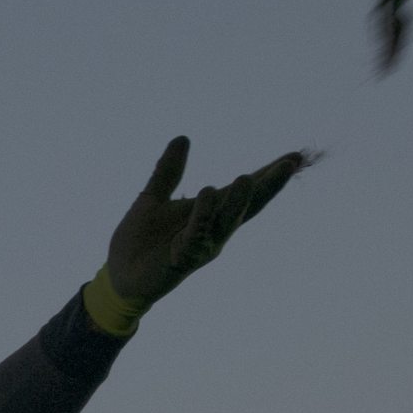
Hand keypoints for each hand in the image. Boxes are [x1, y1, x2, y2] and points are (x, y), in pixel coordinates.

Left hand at [99, 135, 308, 313]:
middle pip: (247, 205)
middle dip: (269, 185)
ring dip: (237, 200)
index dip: (269, 175)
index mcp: (211, 214)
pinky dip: (202, 215)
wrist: (118, 274)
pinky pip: (195, 234)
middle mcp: (214, 230)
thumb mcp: (153, 197)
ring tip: (246, 178)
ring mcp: (201, 246)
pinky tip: (207, 193)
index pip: (246, 192)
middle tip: (291, 163)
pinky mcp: (182, 258)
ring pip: (225, 221)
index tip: (295, 157)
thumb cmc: (139, 241)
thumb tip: (183, 138)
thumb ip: (169, 171)